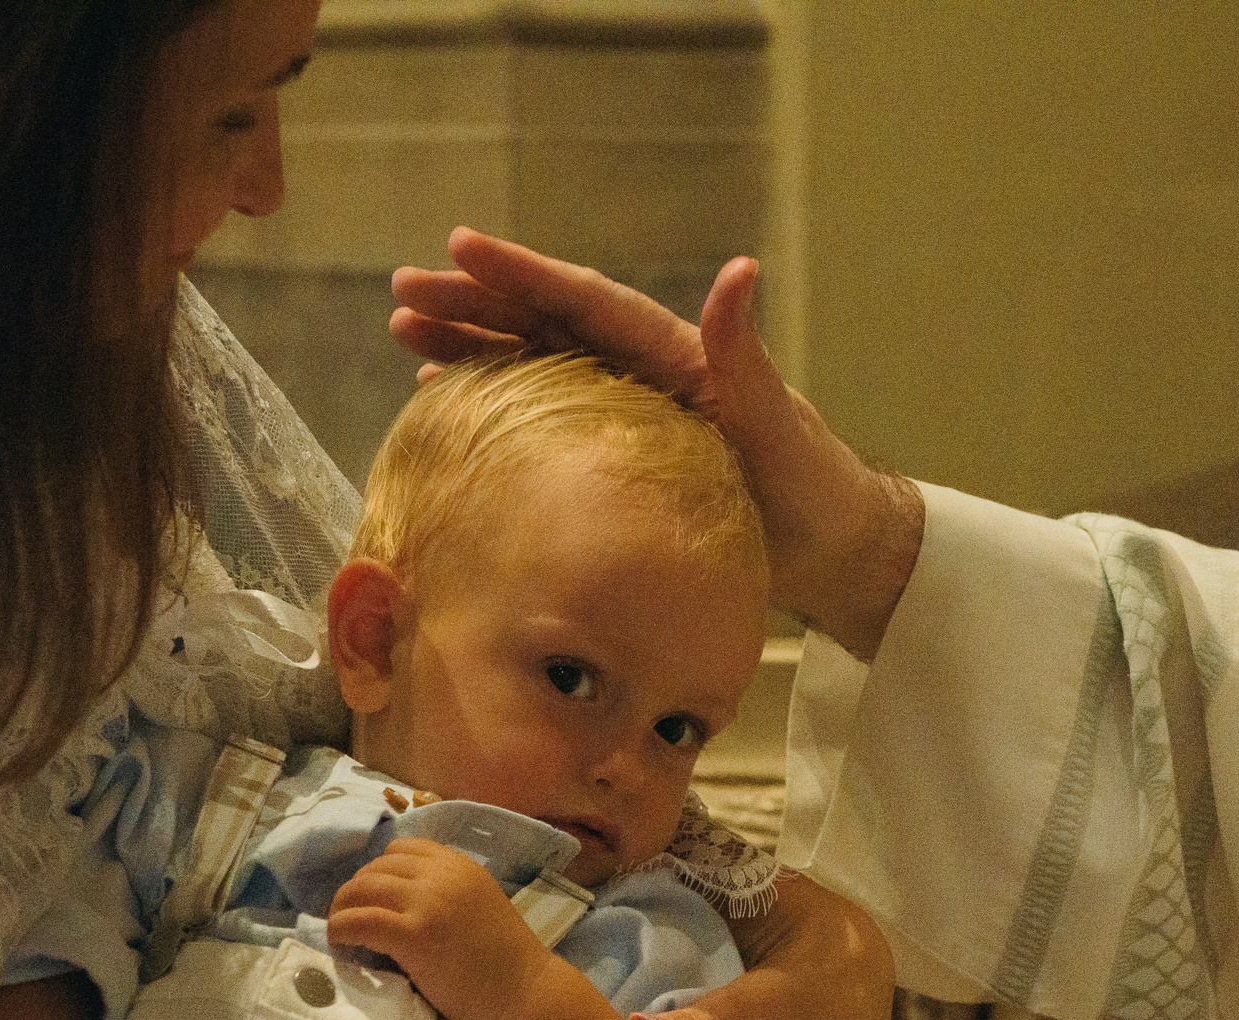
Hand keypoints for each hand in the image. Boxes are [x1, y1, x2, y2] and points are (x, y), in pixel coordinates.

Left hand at [327, 837, 540, 1019]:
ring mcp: (427, 903)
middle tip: (353, 917)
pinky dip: (340, 929)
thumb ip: (447, 892)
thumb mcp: (479, 904)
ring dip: (342, 908)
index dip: (380, 871)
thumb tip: (402, 898)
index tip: (376, 897)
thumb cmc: (505, 961)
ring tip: (343, 931)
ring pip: (361, 889)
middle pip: (376, 867)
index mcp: (460, 865)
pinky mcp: (414, 935)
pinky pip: (358, 921)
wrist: (526, 994)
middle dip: (357, 891)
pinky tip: (340, 943)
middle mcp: (443, 875)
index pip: (402, 849)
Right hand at [391, 230, 925, 658]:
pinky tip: (450, 399)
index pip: (586, 303)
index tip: (459, 247)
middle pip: (546, 326)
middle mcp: (648, 375)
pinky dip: (499, 403)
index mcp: (677, 356)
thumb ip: (744, 355)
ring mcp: (632, 416)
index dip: (523, 276)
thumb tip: (740, 268)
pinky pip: (547, 419)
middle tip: (402, 294)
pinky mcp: (623, 462)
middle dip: (475, 306)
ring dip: (474, 348)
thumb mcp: (776, 424)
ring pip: (537, 366)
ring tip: (405, 336)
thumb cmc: (812, 490)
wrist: (836, 553)